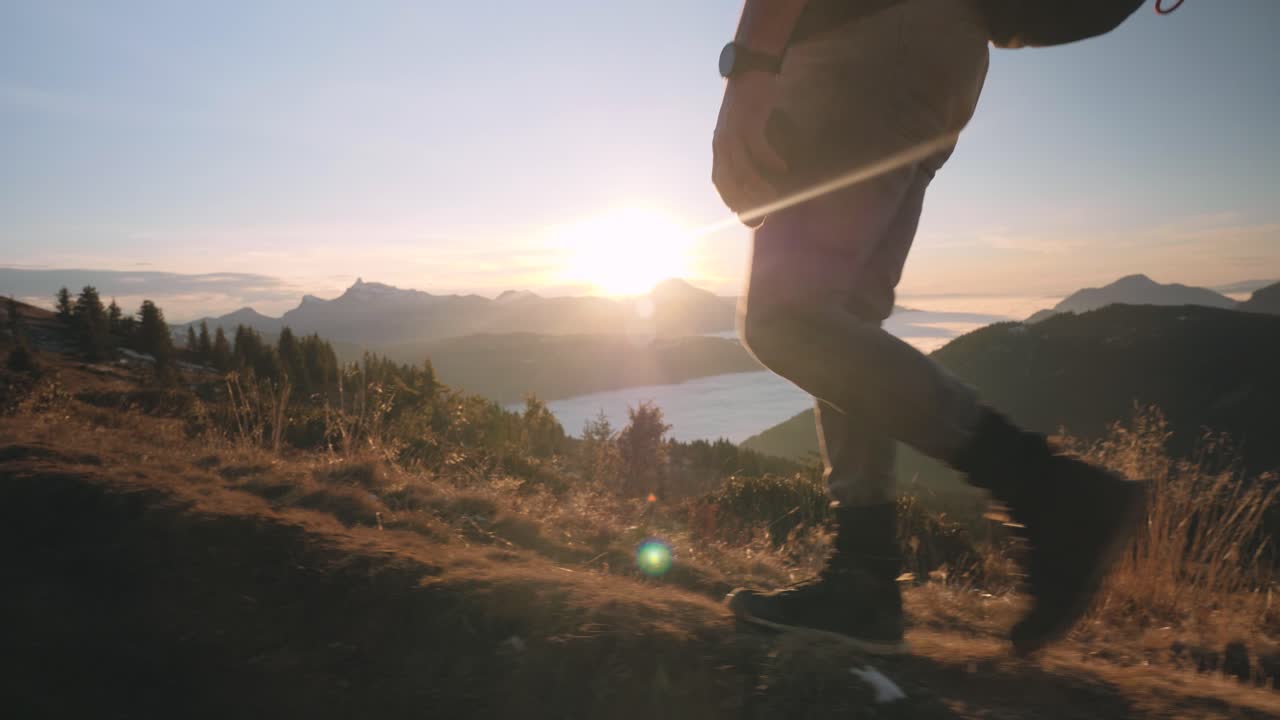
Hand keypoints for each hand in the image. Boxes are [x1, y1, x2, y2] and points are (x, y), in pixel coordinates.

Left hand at [712, 71, 789, 224]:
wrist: (750, 68)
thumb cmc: (751, 103)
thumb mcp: (741, 127)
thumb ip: (744, 149)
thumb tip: (760, 172)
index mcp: (719, 146)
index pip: (720, 181)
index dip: (732, 200)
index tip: (747, 214)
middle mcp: (722, 141)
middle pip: (729, 181)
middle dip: (745, 201)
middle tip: (764, 212)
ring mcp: (733, 131)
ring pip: (742, 169)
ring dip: (758, 187)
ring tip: (775, 196)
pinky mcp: (748, 120)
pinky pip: (758, 147)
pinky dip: (770, 161)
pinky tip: (783, 168)